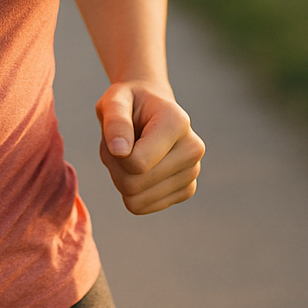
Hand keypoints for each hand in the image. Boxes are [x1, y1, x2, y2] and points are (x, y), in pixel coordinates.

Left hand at [96, 81, 204, 214]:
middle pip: (134, 185)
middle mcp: (193, 149)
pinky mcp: (186, 190)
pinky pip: (142, 207)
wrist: (148, 108)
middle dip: (115, 167)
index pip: (136, 163)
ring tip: (129, 153)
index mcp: (177, 123)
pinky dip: (131, 191)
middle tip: (118, 145)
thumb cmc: (128, 102)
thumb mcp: (114, 101)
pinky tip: (139, 167)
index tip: (117, 135)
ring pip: (136, 201)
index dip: (114, 154)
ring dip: (121, 178)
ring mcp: (193, 172)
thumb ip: (115, 122)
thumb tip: (121, 152)